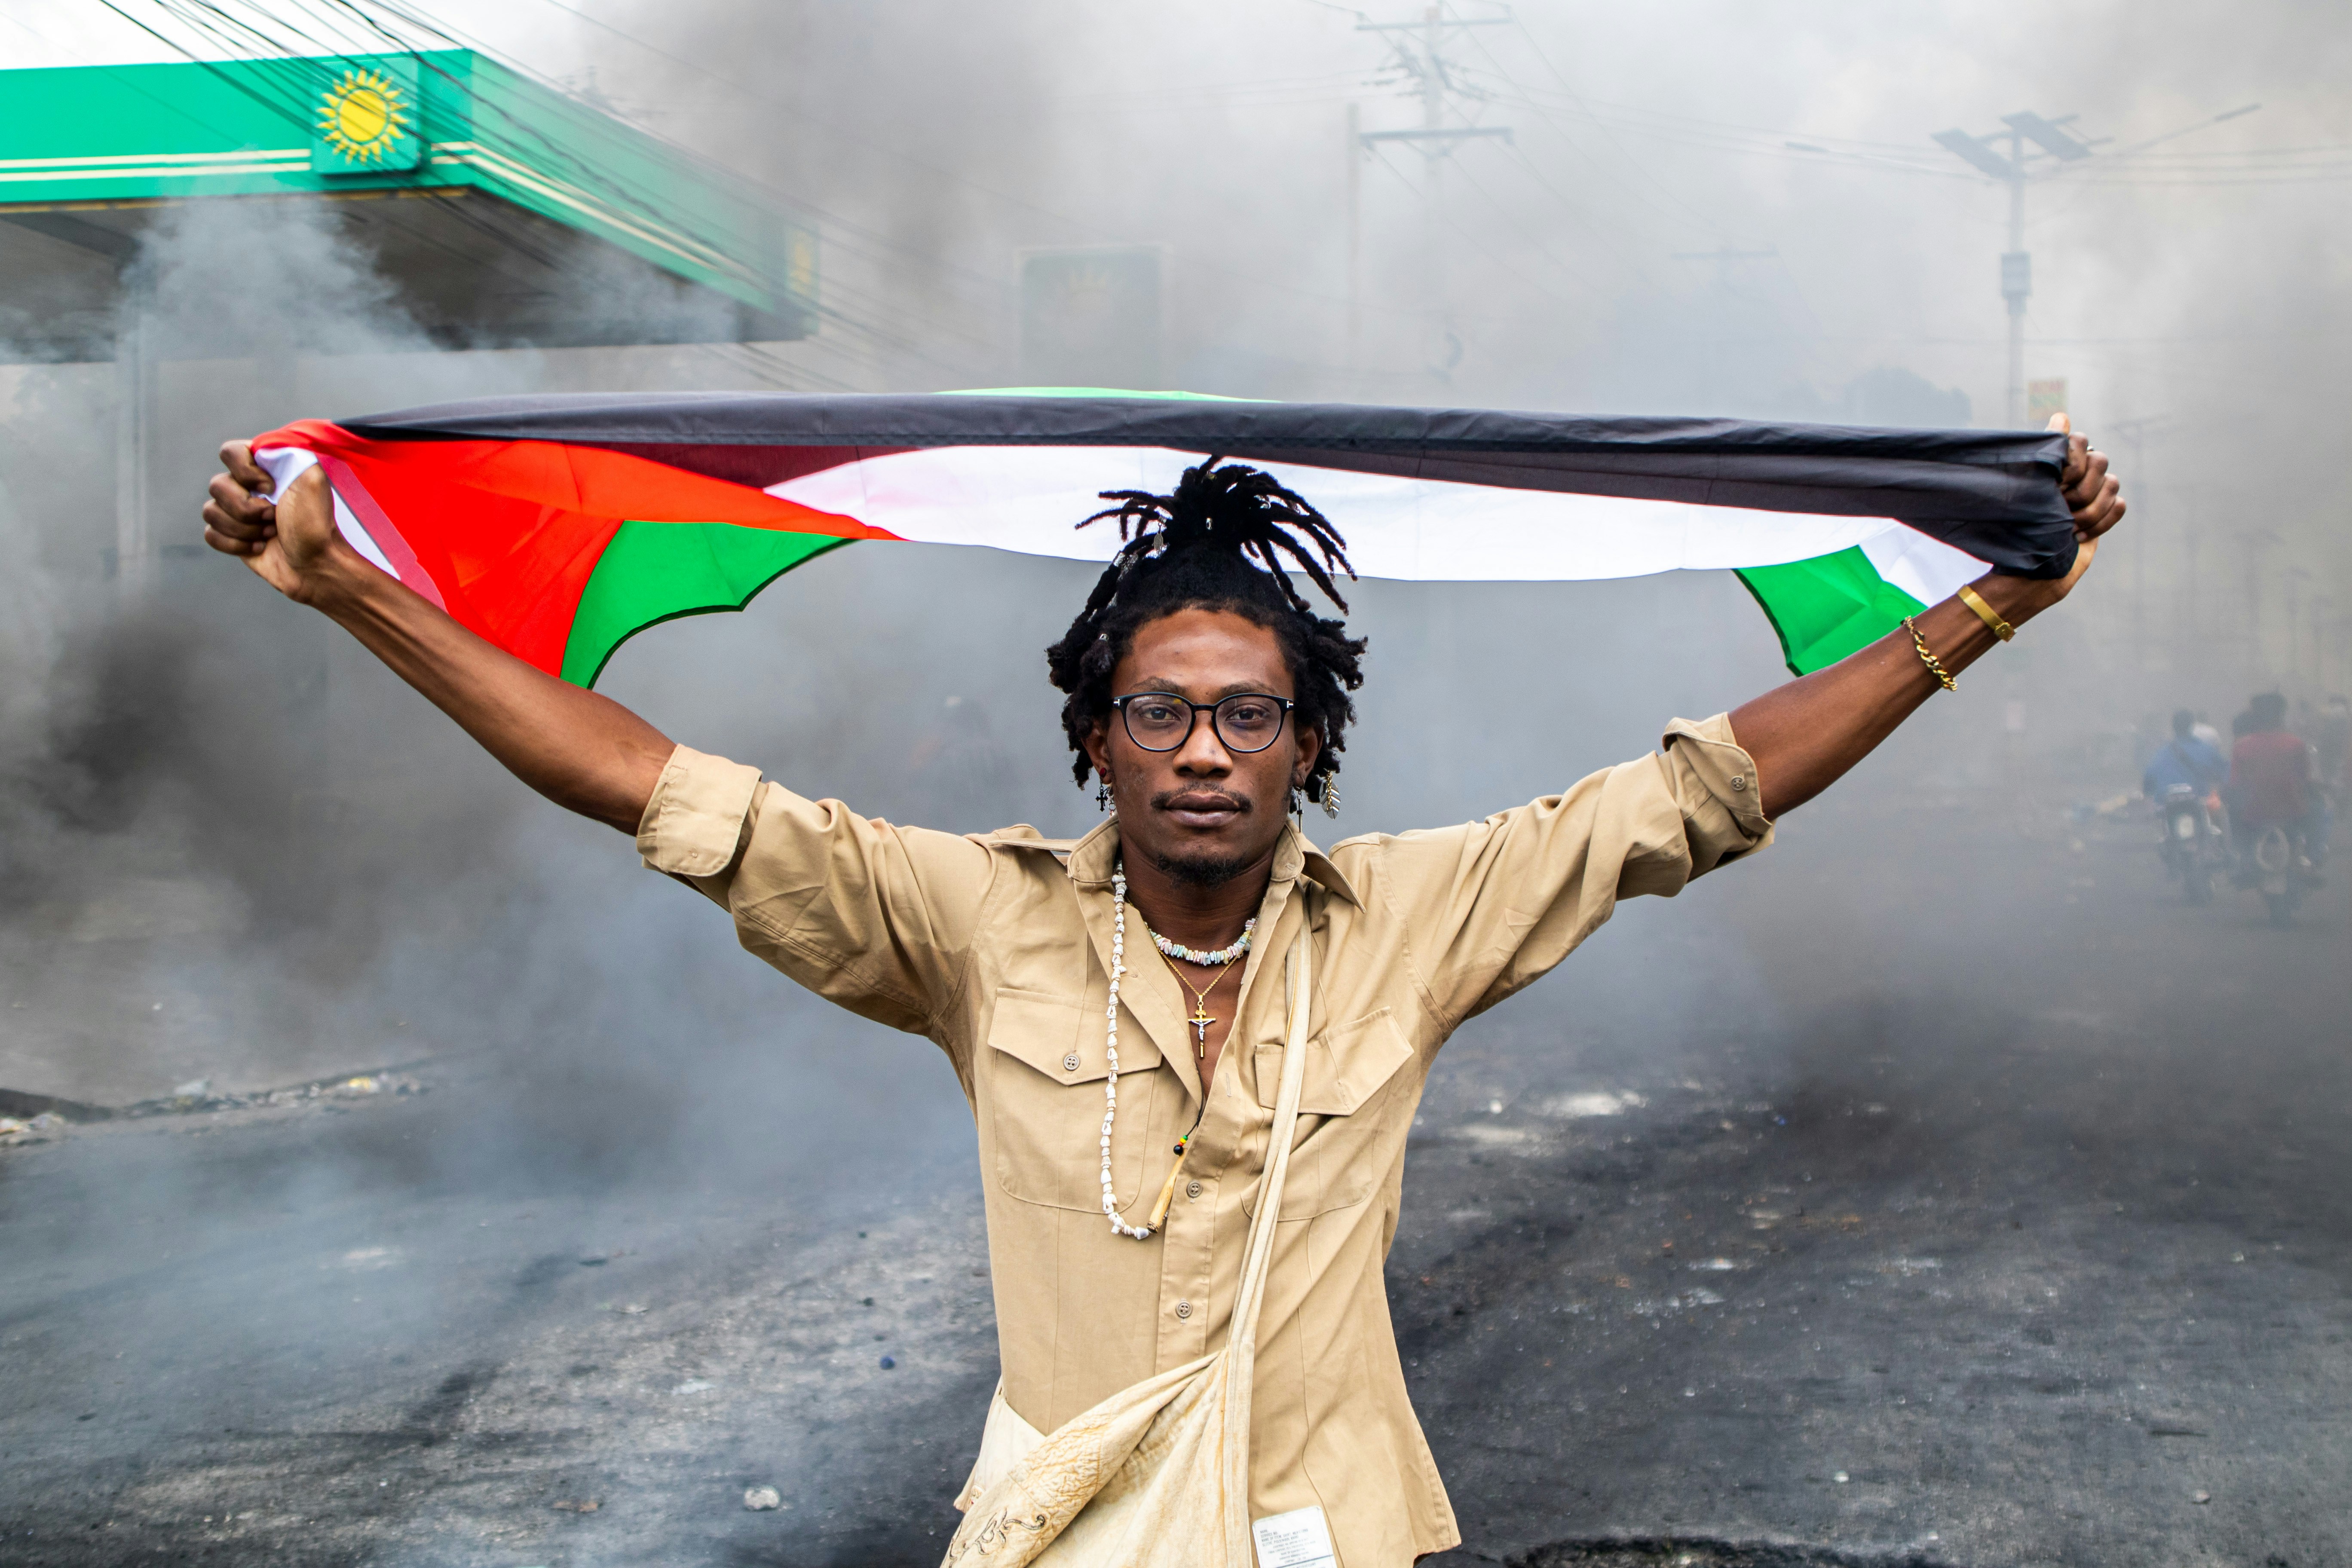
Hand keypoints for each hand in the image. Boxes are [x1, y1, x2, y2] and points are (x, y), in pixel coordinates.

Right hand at [201, 441, 355, 603]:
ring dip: (244, 528)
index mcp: (266, 467)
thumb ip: (287, 452)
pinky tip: (260, 547)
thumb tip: (260, 446)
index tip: (271, 488)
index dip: (245, 472)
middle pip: (217, 486)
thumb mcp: (312, 480)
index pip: (230, 452)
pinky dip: (234, 544)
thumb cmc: (316, 524)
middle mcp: (248, 486)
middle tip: (274, 518)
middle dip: (247, 508)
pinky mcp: (231, 535)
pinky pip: (210, 534)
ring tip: (271, 534)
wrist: (315, 566)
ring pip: (210, 511)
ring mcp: (238, 511)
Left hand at [1979, 413, 2127, 620]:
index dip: (2071, 463)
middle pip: (2100, 461)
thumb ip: (2047, 451)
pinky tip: (2078, 535)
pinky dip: (2100, 523)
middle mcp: (2077, 473)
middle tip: (2058, 510)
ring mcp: (2093, 492)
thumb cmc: (2021, 526)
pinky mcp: (2104, 513)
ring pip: (2111, 484)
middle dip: (2079, 491)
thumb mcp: (2025, 486)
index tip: (2054, 483)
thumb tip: (2062, 416)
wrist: (2031, 567)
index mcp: (2056, 462)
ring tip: (2065, 528)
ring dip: (2087, 511)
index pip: (2079, 441)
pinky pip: (2119, 505)